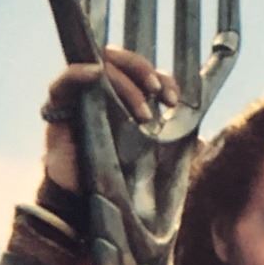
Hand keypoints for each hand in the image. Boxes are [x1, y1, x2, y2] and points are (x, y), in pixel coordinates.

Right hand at [40, 46, 179, 192]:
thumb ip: (180, 149)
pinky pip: (64, 81)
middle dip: (143, 70)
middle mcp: (105, 92)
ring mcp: (80, 96)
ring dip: (122, 80)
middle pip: (120, 60)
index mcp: (128, 99)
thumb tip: (205, 142)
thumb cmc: (121, 176)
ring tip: (141, 111)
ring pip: (98, 66)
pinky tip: (95, 74)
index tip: (173, 100)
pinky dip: (78, 73)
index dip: (162, 78)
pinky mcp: (58, 107)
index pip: (144, 74)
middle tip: (158, 94)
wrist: (89, 203)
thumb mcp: (157, 160)